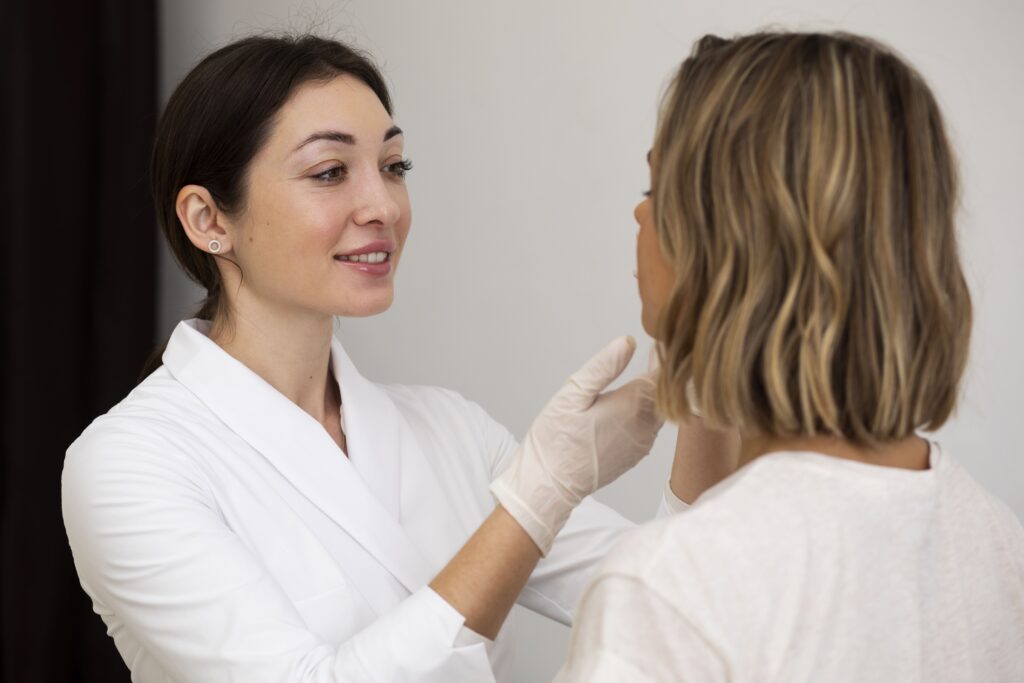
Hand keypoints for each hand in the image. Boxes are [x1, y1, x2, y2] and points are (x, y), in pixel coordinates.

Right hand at [490, 337, 663, 554]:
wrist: (550, 485)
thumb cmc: (556, 440)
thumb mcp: (572, 394)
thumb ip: (603, 366)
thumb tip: (628, 342)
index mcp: (632, 405)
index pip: (662, 374)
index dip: (662, 357)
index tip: (660, 342)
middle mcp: (644, 426)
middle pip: (665, 393)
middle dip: (661, 374)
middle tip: (656, 353)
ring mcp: (642, 443)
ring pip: (659, 411)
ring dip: (654, 394)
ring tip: (645, 375)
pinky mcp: (635, 455)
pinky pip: (650, 427)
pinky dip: (646, 412)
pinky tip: (630, 406)